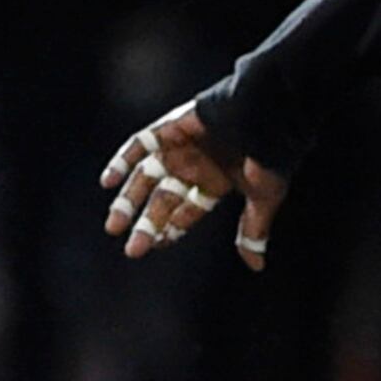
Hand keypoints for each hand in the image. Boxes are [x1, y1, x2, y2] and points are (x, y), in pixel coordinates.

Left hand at [100, 106, 286, 265]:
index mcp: (217, 181)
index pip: (187, 210)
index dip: (171, 229)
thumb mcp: (262, 198)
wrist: (268, 113)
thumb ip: (252, 230)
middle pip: (164, 199)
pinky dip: (123, 160)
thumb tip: (256, 267)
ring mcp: (181, 146)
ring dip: (129, 200)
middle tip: (132, 249)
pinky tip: (109, 182)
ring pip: (146, 176)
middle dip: (148, 224)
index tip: (155, 246)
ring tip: (114, 226)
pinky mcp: (171, 127)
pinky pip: (140, 144)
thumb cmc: (270, 155)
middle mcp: (196, 165)